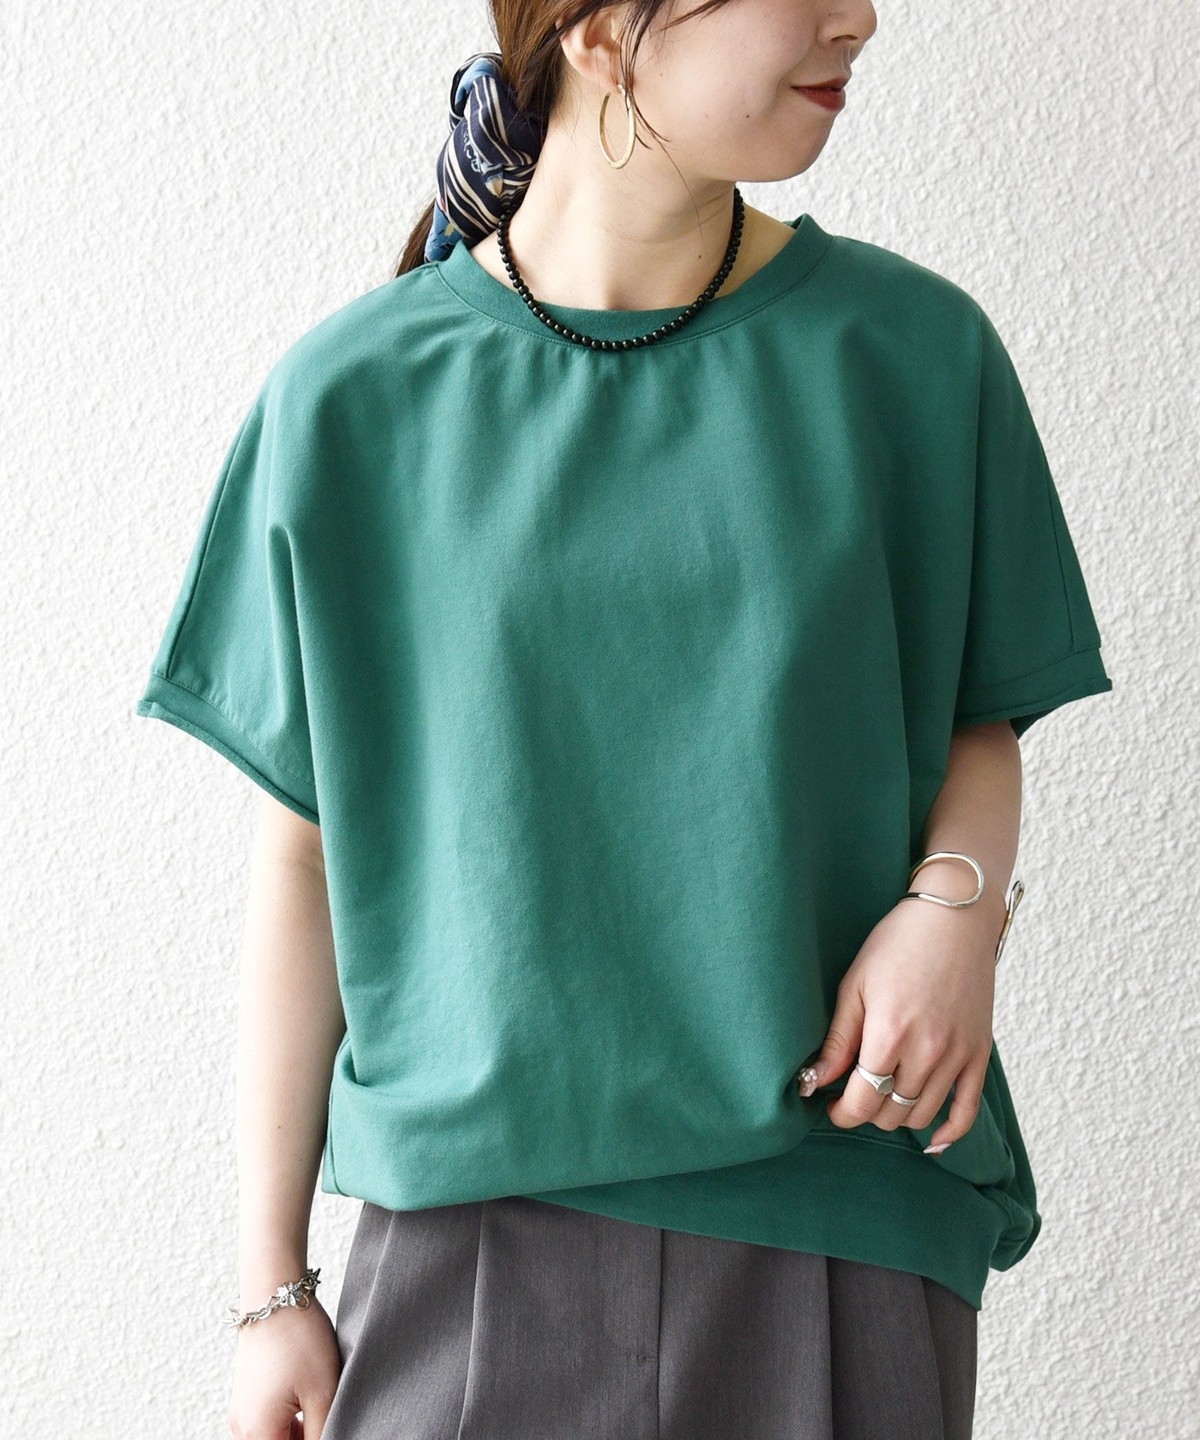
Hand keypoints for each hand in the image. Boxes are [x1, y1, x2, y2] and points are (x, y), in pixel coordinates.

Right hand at [226, 1298, 341, 1438]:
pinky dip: (289, 1423)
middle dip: (306, 1439)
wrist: (275, 1295)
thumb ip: (324, 1433)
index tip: (331, 1427)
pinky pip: (268, 1425)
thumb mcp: (323, 1392)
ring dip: (299, 1435)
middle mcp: (242, 1429)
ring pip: (275, 1439)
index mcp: (258, 1433)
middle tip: (328, 1415)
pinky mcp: (247, 1398)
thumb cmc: (299, 1339)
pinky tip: (309, 1402)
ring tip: (321, 1407)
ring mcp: (242, 1413)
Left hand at [803, 895, 1000, 1151]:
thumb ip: (837, 1040)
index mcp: (890, 1034)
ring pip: (921, 1116)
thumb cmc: (897, 944)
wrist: (953, 919)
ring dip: (897, 1116)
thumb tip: (813, 1082)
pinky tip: (932, 1140)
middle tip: (854, 1093)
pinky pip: (967, 1110)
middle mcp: (927, 1052)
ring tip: (882, 1095)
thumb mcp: (854, 984)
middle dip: (866, 1110)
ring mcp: (958, 1056)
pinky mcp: (980, 1054)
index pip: (862, 1100)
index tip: (831, 1104)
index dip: (841, 1111)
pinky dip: (950, 1132)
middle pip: (890, 1112)